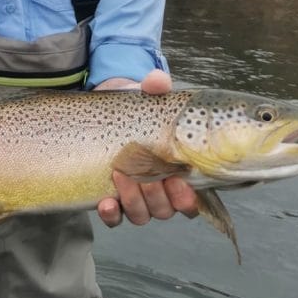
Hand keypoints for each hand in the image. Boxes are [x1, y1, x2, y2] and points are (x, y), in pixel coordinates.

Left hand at [95, 69, 198, 227]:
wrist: (105, 112)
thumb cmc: (137, 108)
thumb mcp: (147, 95)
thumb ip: (155, 86)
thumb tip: (157, 81)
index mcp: (176, 172)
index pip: (191, 200)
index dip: (188, 199)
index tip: (181, 181)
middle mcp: (159, 190)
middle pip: (166, 209)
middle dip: (160, 197)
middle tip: (152, 177)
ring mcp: (135, 196)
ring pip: (142, 214)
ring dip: (135, 200)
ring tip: (122, 176)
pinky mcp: (111, 197)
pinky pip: (115, 217)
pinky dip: (112, 214)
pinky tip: (106, 203)